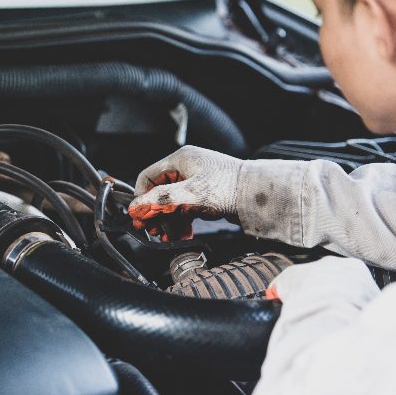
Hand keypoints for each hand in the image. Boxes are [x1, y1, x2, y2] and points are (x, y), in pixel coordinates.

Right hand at [128, 145, 243, 239]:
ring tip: (168, 235)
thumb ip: (162, 200)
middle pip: (159, 191)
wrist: (258, 196)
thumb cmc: (229, 187)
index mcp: (180, 159)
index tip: (141, 216)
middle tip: (153, 229)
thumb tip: (137, 206)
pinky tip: (182, 233)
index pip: (148, 177)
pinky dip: (182, 221)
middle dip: (155, 212)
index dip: (142, 197)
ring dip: (168, 220)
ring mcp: (196, 181)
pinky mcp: (204, 194)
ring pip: (172, 202)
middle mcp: (186, 168)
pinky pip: (185, 208)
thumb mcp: (192, 194)